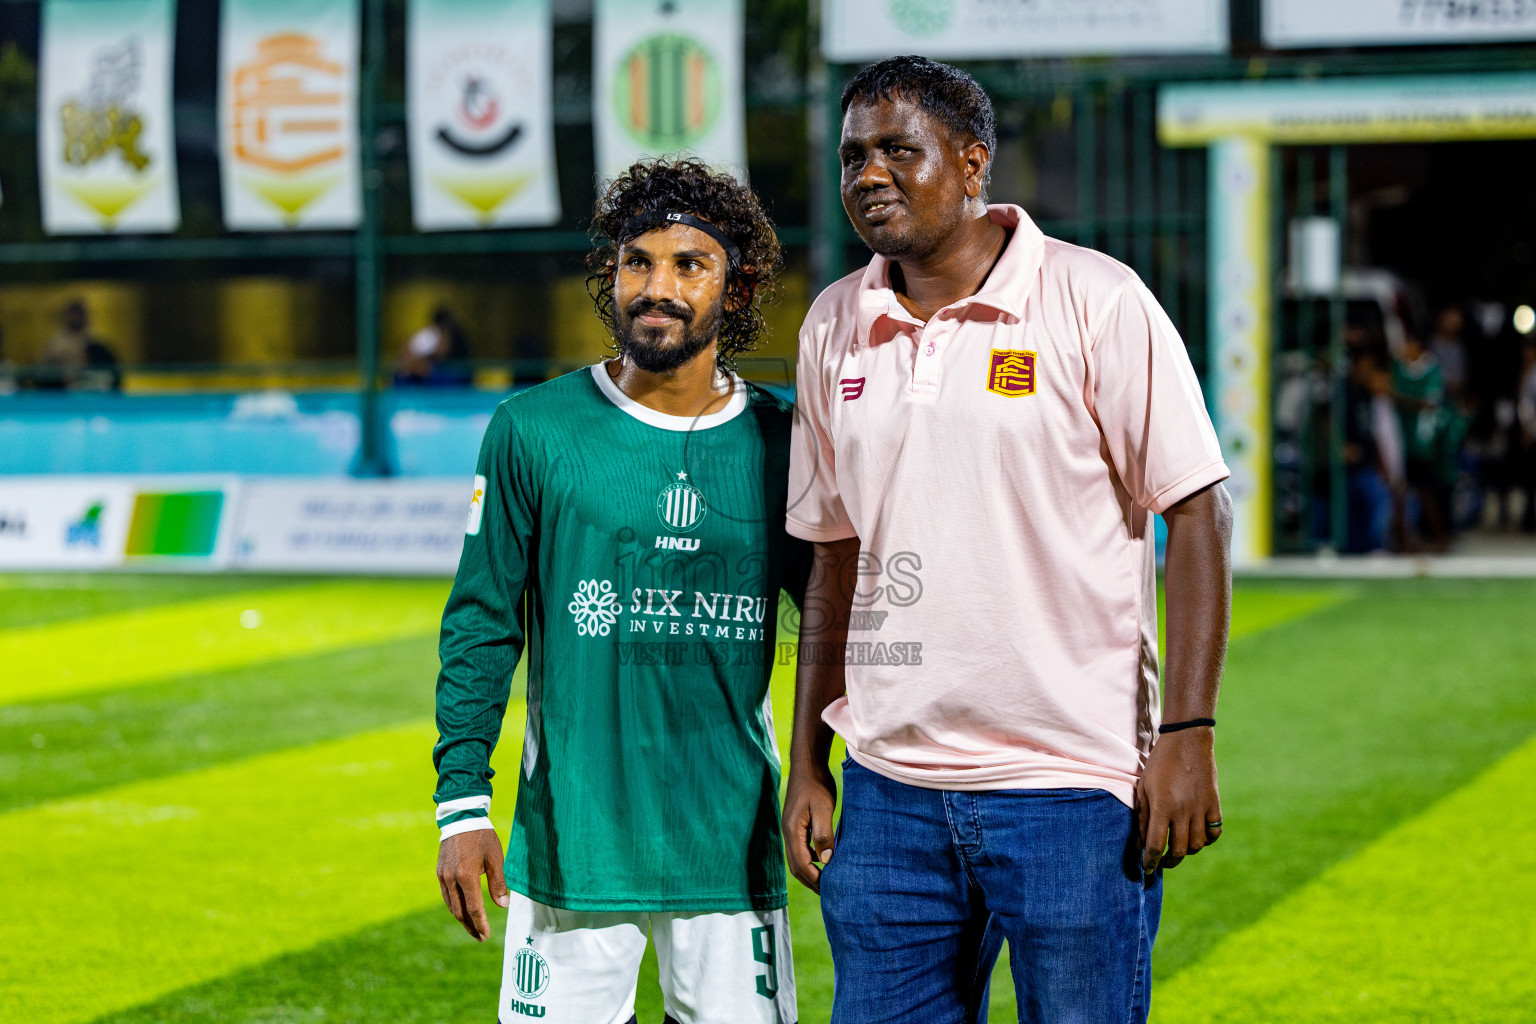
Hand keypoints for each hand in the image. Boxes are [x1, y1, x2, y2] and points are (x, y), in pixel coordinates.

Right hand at [437, 828, 509, 940]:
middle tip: (480, 937)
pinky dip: (454, 906)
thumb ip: (498, 883)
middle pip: (459, 911)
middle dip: (470, 926)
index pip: (473, 908)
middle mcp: (451, 879)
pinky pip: (446, 895)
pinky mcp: (440, 872)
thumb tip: (503, 905)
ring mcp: (443, 876)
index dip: (480, 924)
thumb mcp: (495, 858)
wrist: (461, 817)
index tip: (486, 936)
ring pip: (451, 905)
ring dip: (461, 919)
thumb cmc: (482, 836)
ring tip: (473, 927)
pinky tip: (462, 910)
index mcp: (466, 876)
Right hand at [781, 761, 837, 893]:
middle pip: (795, 866)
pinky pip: (799, 849)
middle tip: (827, 893)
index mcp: (792, 830)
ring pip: (796, 859)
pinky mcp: (795, 825)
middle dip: (810, 881)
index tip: (829, 889)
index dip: (815, 878)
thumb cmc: (817, 784)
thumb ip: (823, 834)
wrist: (807, 765)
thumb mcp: (824, 808)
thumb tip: (825, 860)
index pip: (801, 863)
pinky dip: (809, 861)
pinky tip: (823, 861)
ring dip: (809, 872)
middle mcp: (787, 832)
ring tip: (825, 882)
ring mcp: (790, 829)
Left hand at [1136, 729, 1221, 873]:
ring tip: (1179, 848)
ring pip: (1198, 845)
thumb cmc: (1160, 763)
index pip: (1156, 845)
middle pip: (1179, 850)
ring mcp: (1201, 808)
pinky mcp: (1214, 803)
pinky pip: (1214, 831)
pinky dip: (1207, 840)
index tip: (1146, 868)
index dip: (1150, 861)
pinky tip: (1198, 837)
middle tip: (1163, 862)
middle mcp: (1183, 811)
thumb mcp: (1144, 787)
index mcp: (1162, 807)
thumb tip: (1141, 844)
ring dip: (1188, 852)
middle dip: (1169, 861)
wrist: (1187, 741)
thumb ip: (1143, 817)